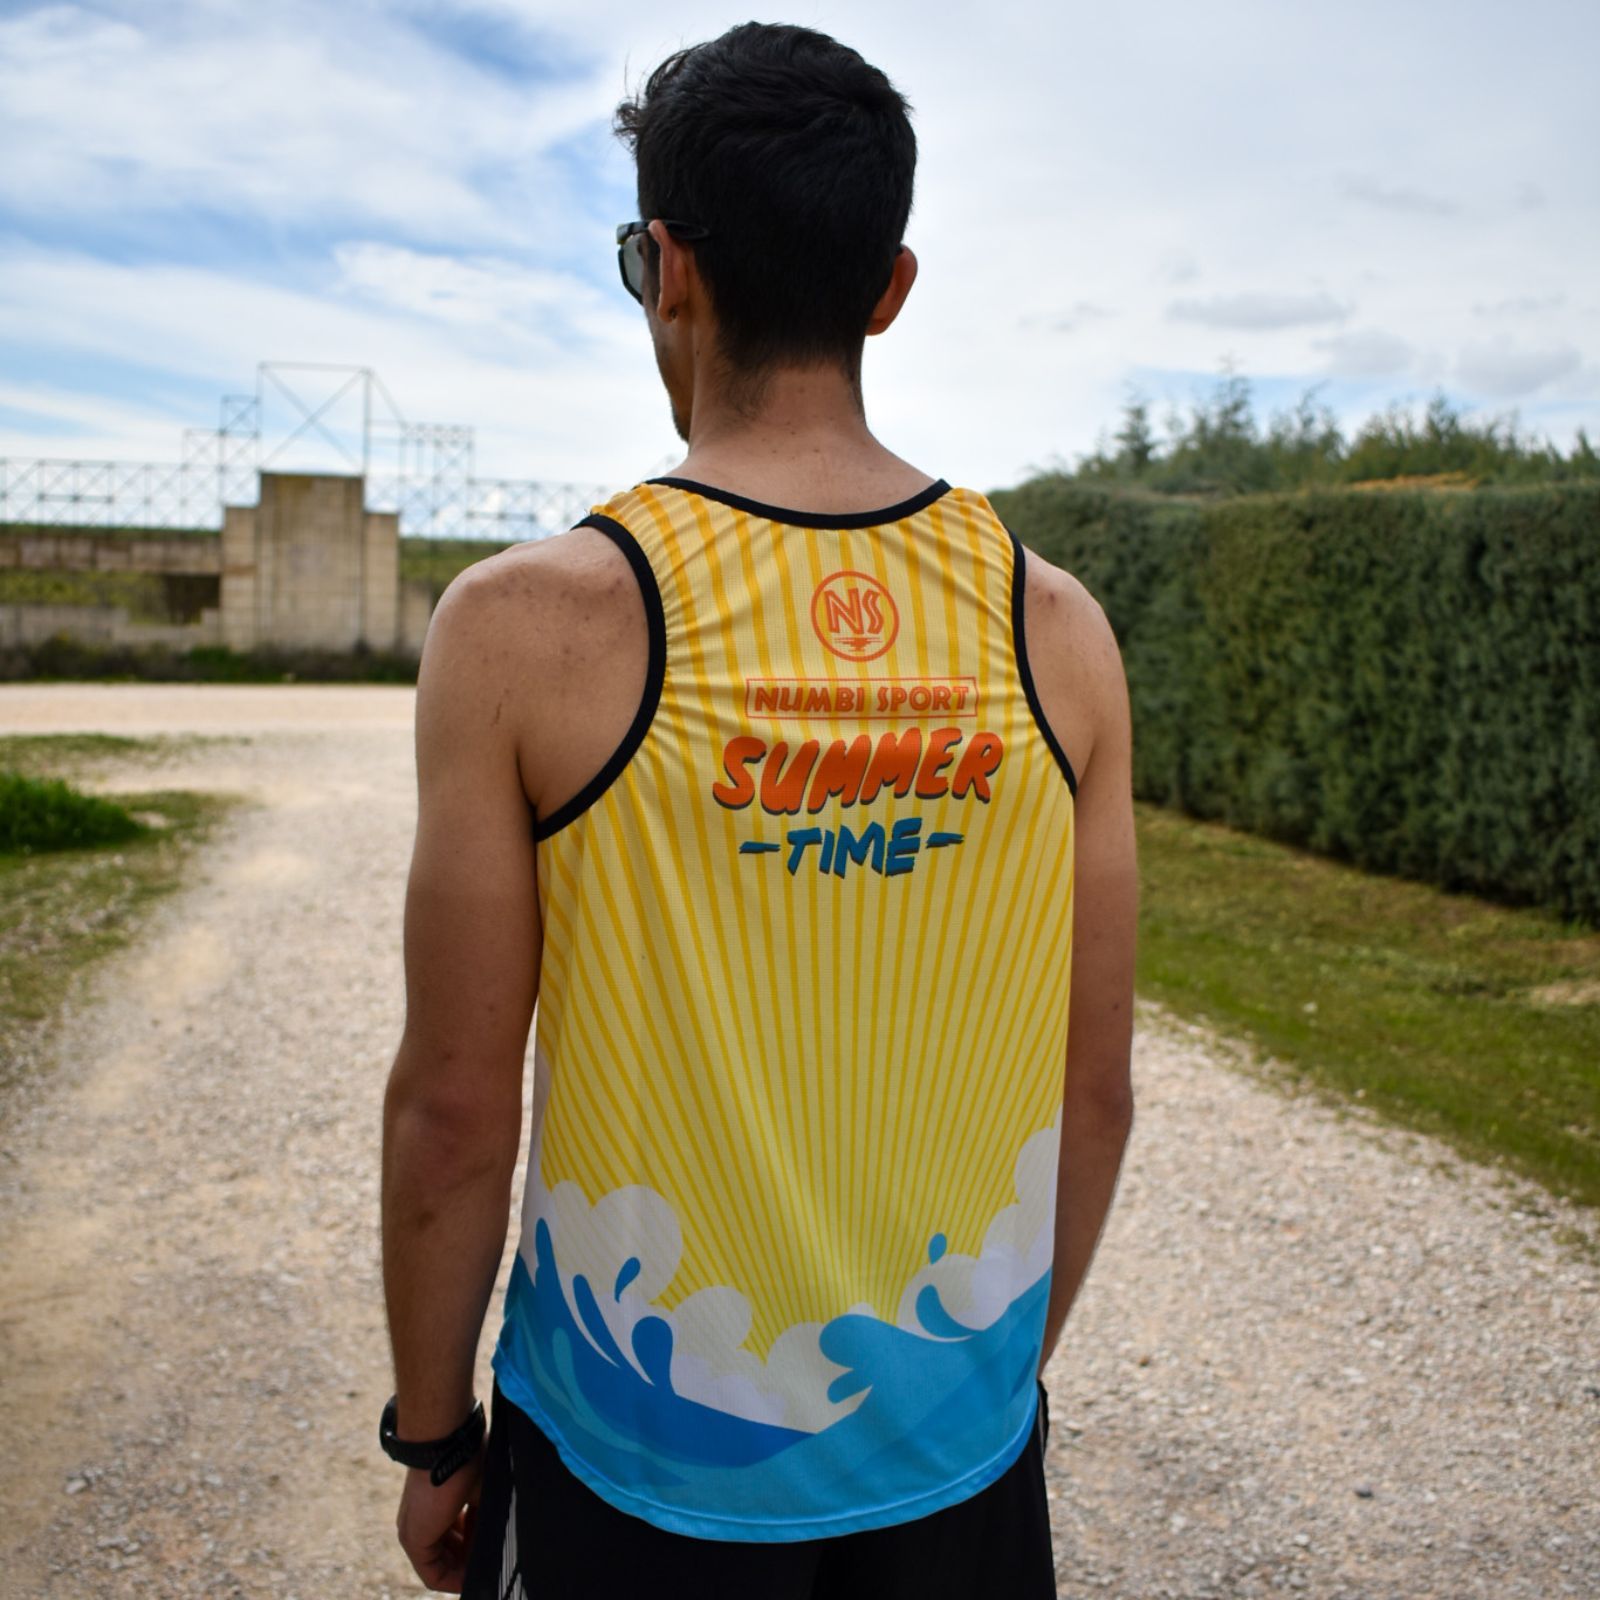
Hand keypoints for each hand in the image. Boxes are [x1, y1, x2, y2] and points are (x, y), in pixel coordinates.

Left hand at [395, 1442, 485, 1594]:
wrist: (447, 1439)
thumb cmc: (468, 1454)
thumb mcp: (484, 1488)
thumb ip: (487, 1513)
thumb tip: (507, 1534)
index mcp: (436, 1504)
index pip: (456, 1534)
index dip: (477, 1544)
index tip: (497, 1547)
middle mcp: (421, 1520)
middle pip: (449, 1552)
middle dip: (473, 1558)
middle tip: (496, 1558)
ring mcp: (414, 1531)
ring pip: (443, 1564)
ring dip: (466, 1568)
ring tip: (490, 1565)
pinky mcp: (414, 1539)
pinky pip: (434, 1574)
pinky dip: (455, 1579)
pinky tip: (475, 1577)